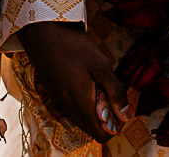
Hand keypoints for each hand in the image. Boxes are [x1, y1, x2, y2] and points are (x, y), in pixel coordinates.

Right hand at [17, 21, 129, 141]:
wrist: (42, 33)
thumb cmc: (73, 47)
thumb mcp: (101, 66)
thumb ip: (115, 92)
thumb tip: (126, 116)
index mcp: (80, 105)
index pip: (100, 135)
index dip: (113, 126)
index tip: (118, 108)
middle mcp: (67, 109)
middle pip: (90, 129)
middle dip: (104, 119)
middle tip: (110, 95)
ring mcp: (57, 102)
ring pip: (79, 120)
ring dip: (91, 112)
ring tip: (98, 87)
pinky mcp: (52, 94)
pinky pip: (68, 111)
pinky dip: (80, 105)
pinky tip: (84, 87)